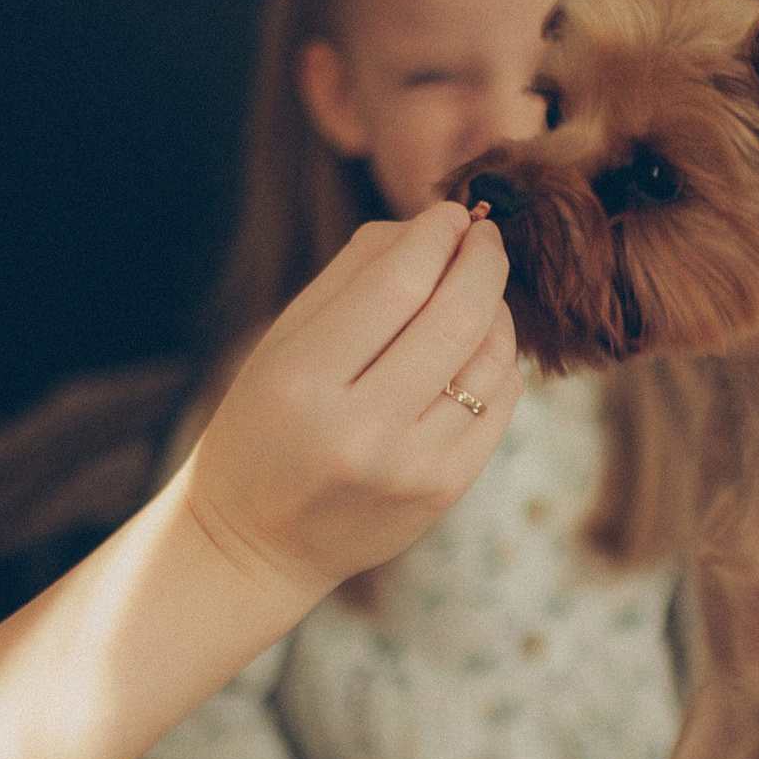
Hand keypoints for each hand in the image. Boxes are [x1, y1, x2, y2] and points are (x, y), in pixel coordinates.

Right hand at [185, 205, 517, 600]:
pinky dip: (500, 361)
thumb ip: (352, 275)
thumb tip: (430, 224)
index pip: (397, 284)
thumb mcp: (282, 343)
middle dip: (482, 261)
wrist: (256, 543)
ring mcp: (412, 467)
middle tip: (484, 236)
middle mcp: (362, 429)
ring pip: (491, 359)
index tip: (452, 214)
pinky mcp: (445, 491)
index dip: (437, 234)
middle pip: (456, 317)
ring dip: (496, 309)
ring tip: (476, 294)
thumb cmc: (263, 426)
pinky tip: (476, 349)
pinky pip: (502, 404)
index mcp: (305, 381)